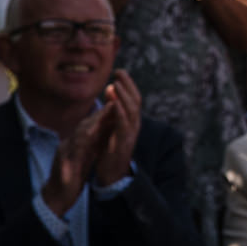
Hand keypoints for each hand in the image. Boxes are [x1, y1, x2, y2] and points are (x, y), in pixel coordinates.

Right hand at [41, 108, 110, 217]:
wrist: (56, 198)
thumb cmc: (71, 178)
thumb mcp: (85, 158)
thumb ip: (92, 145)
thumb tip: (103, 132)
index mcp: (76, 144)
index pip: (91, 126)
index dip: (105, 115)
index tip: (118, 104)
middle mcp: (69, 145)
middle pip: (86, 125)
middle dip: (101, 113)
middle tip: (115, 100)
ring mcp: (65, 154)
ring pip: (80, 133)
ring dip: (94, 121)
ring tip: (106, 111)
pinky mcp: (64, 165)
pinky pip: (74, 150)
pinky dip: (84, 140)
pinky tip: (92, 134)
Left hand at [94, 69, 140, 186]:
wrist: (112, 174)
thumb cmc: (110, 149)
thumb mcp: (112, 126)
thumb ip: (112, 110)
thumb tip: (110, 91)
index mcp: (132, 120)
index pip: (133, 98)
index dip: (128, 84)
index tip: (119, 71)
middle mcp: (135, 125)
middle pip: (135, 100)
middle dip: (127, 85)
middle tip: (119, 72)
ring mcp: (131, 134)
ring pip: (131, 110)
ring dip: (123, 96)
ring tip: (115, 83)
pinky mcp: (123, 143)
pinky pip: (123, 125)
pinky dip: (120, 112)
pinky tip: (114, 103)